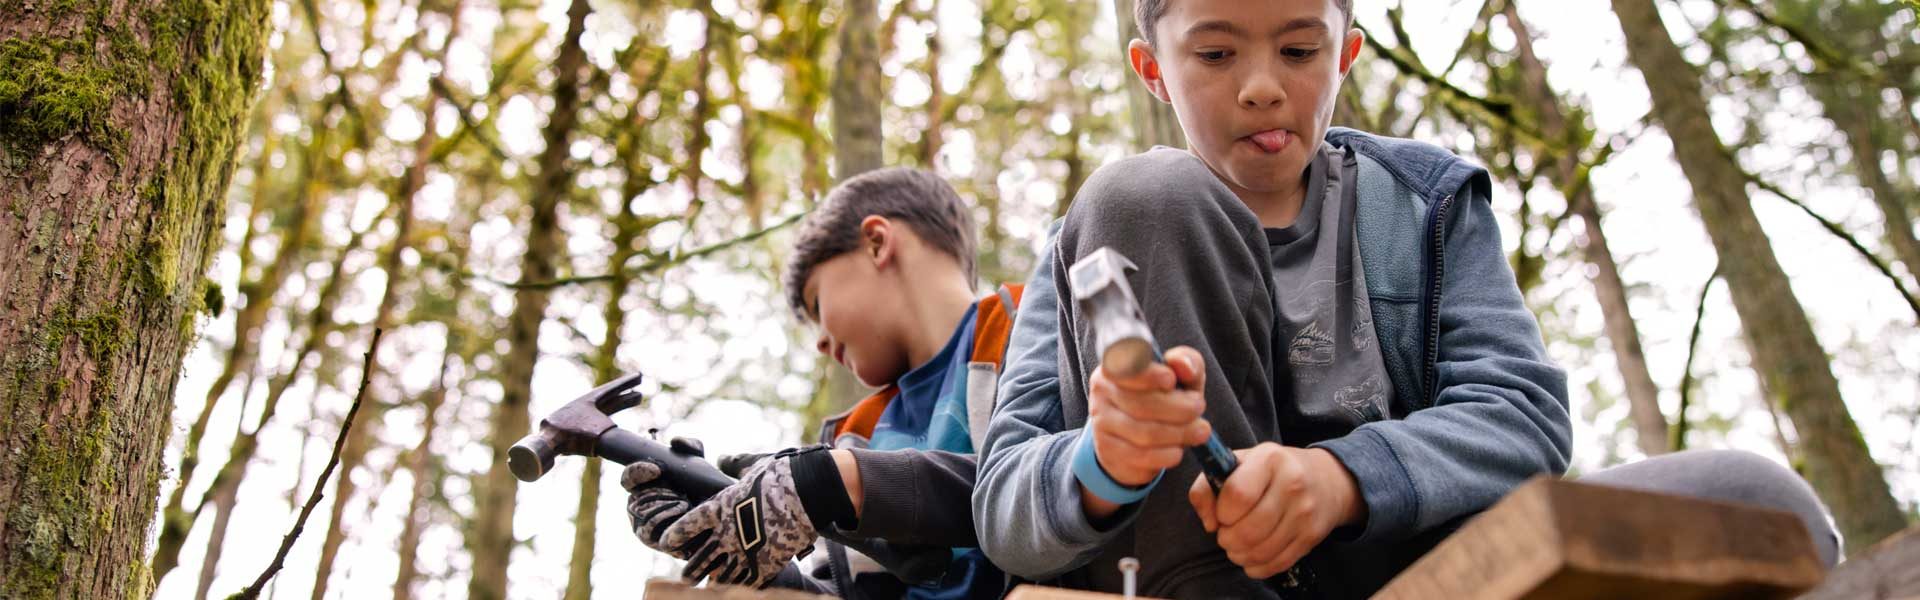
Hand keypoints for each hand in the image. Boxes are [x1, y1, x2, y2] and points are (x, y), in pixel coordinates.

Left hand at [623, 445, 817, 587]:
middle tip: (686, 578)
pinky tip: (735, 591)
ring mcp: (745, 551)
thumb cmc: (779, 475)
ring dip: (714, 582)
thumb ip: (736, 466)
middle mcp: (728, 532)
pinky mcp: (765, 564)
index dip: (676, 534)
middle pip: (702, 556)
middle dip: (693, 569)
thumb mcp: (752, 466)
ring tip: (706, 588)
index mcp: (721, 507)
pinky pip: (747, 581)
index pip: (689, 524)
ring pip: (722, 574)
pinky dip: (741, 586)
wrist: (805, 492)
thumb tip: (724, 459)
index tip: (666, 543)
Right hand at [1085, 346, 1212, 486]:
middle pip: (1141, 404)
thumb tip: (1183, 365)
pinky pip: (1141, 456)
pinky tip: (1178, 451)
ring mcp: (1101, 422)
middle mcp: (1102, 391)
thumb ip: (1186, 362)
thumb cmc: (1162, 398)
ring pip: (1144, 432)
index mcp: (1116, 365)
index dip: (1148, 374)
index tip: (1171, 380)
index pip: (1123, 366)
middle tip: (1199, 408)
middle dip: (1180, 408)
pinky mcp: (1107, 450)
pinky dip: (1166, 455)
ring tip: (1199, 431)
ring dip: (1179, 434)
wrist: (1136, 438)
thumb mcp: (1179, 377)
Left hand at [1187, 444, 1364, 578]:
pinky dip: (1258, 567)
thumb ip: (1207, 487)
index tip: (1222, 514)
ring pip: (1261, 551)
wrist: (1326, 479)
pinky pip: (1278, 563)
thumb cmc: (1270, 472)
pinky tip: (1252, 556)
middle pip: (1248, 530)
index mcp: (1269, 459)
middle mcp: (1292, 483)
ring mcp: (1305, 512)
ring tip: (1236, 546)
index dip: (1221, 513)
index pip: (1237, 495)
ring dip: (1239, 555)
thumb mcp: (1237, 463)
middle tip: (1226, 535)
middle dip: (1227, 539)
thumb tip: (1209, 524)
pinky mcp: (1312, 535)